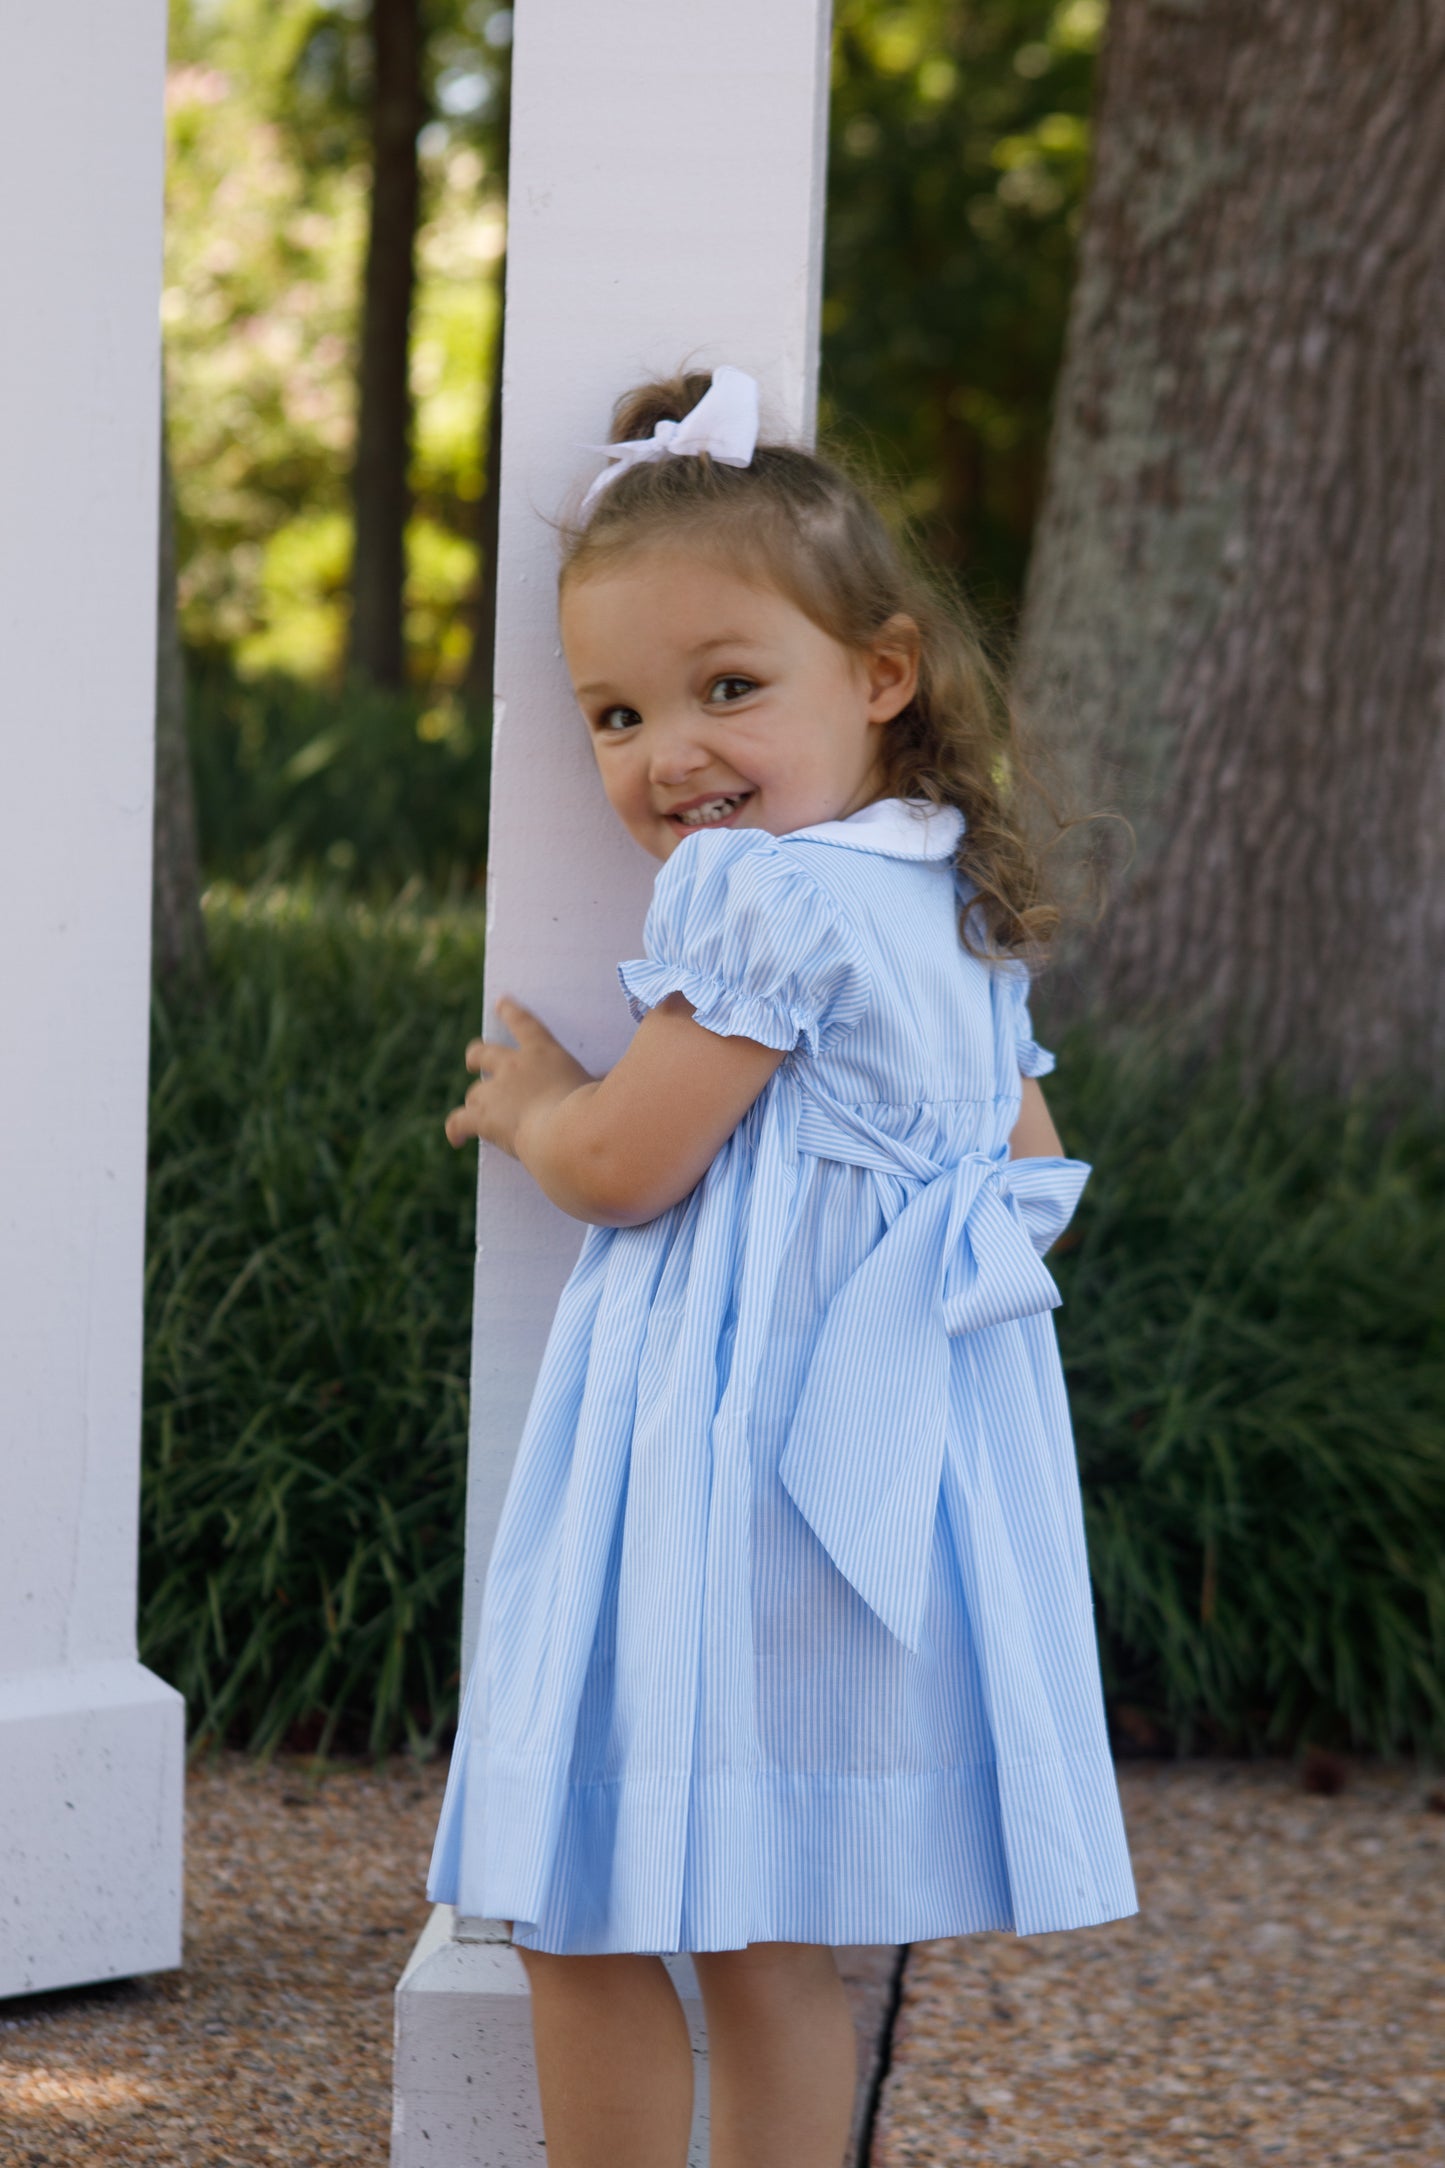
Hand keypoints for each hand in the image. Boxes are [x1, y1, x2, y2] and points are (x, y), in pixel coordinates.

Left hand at [444, 995, 594, 1158]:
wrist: (567, 1134)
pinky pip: (459, 1121)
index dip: (510, 1011)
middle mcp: (513, 1066)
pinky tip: (455, 1139)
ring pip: (474, 1093)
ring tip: (476, 1112)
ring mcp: (495, 1092)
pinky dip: (455, 1129)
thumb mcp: (601, 1086)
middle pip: (483, 1053)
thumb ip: (603, 1081)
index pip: (524, 1023)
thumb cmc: (593, 1111)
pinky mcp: (483, 1118)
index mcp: (544, 1052)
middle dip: (476, 1058)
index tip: (501, 1002)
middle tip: (473, 1063)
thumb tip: (620, 1080)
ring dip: (475, 1101)